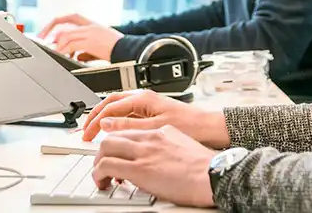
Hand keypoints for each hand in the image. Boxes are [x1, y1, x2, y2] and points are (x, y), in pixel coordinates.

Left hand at [39, 13, 122, 60]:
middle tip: (42, 39)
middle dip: (50, 29)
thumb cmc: (119, 50)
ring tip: (51, 50)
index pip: (71, 16)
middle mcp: (90, 26)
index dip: (58, 22)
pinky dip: (63, 51)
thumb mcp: (101, 47)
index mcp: (93, 24)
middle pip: (64, 22)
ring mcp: (90, 33)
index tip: (49, 30)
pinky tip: (60, 56)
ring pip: (66, 34)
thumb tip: (77, 56)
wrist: (131, 51)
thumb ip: (87, 50)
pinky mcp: (91, 42)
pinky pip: (71, 45)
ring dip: (56, 43)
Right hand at [82, 89, 229, 147]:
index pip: (109, 107)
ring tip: (95, 131)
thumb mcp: (154, 128)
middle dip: (95, 116)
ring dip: (104, 118)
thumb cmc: (189, 124)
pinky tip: (114, 131)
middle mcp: (143, 97)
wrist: (209, 127)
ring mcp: (147, 104)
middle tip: (85, 131)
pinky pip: (127, 113)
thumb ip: (128, 125)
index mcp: (142, 98)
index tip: (86, 134)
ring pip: (118, 107)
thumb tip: (106, 124)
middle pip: (110, 102)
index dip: (94, 121)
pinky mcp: (152, 111)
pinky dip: (116, 121)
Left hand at [93, 126, 216, 207]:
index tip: (115, 153)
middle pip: (113, 136)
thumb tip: (159, 159)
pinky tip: (102, 182)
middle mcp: (150, 138)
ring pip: (105, 148)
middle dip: (102, 151)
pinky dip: (99, 174)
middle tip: (103, 165)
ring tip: (101, 176)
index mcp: (161, 132)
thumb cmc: (205, 167)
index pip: (129, 130)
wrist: (213, 175)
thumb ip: (167, 147)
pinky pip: (107, 165)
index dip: (118, 143)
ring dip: (98, 163)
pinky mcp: (139, 169)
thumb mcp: (183, 146)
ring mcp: (144, 152)